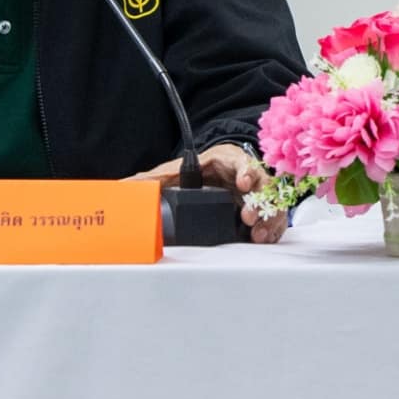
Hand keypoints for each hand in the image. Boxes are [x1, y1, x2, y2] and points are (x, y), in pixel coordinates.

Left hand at [127, 143, 285, 243]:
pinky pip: (274, 216)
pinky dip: (272, 228)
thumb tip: (123, 187)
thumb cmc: (198, 170)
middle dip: (259, 201)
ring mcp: (257, 192)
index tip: (242, 182)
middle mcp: (248, 174)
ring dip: (268, 218)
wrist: (214, 172)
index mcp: (228, 160)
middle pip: (263, 183)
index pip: (242, 161)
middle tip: (249, 217)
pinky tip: (265, 238)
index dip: (246, 171)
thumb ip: (152, 180)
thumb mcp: (175, 171)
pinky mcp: (261, 208)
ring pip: (272, 202)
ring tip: (258, 235)